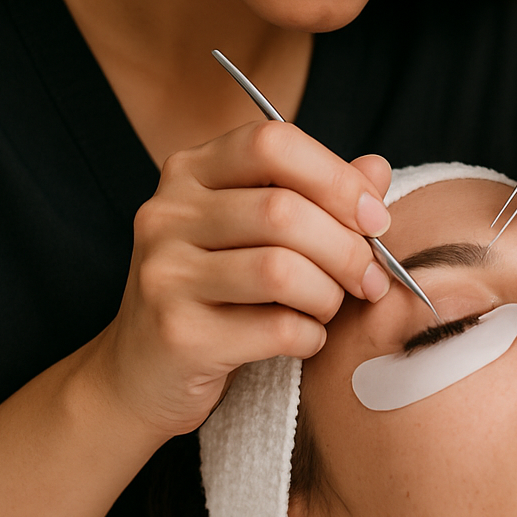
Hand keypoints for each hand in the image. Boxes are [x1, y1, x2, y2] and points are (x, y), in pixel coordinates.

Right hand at [93, 122, 393, 436]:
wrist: (141, 374)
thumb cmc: (216, 293)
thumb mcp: (257, 233)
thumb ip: (316, 195)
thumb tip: (376, 169)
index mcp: (190, 171)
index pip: (272, 142)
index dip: (336, 177)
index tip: (374, 219)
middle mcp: (166, 213)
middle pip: (284, 210)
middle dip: (346, 249)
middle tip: (370, 279)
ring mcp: (165, 273)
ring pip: (282, 270)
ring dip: (329, 295)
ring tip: (329, 308)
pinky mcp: (176, 334)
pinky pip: (275, 330)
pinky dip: (310, 337)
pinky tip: (304, 339)